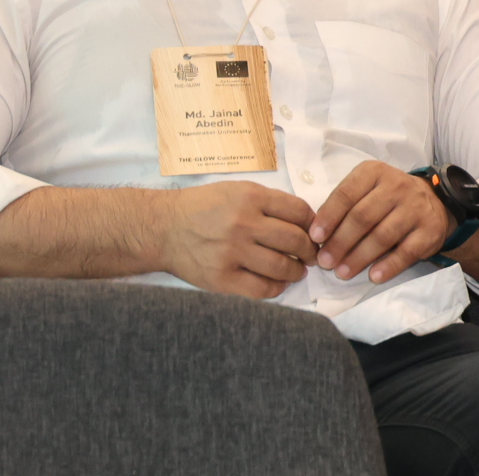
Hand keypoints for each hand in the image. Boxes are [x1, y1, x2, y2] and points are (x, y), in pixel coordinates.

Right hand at [154, 181, 318, 297]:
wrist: (163, 228)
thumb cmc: (203, 207)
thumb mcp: (238, 190)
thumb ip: (270, 203)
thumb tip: (305, 221)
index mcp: (251, 198)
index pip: (299, 212)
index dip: (313, 224)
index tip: (315, 232)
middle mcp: (244, 224)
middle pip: (295, 240)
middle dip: (309, 251)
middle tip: (310, 256)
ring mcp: (232, 253)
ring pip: (281, 266)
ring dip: (296, 271)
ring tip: (297, 271)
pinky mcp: (221, 278)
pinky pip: (260, 289)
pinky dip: (276, 288)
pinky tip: (278, 284)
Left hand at [310, 162, 452, 284]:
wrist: (433, 201)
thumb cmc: (388, 199)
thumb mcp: (366, 190)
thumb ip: (345, 206)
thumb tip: (319, 236)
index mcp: (375, 172)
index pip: (347, 193)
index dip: (329, 216)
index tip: (315, 238)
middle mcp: (397, 186)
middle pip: (363, 217)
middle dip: (340, 242)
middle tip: (325, 262)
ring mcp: (416, 208)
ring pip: (382, 236)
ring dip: (359, 257)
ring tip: (342, 273)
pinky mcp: (429, 230)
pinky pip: (406, 252)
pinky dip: (388, 266)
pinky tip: (373, 276)